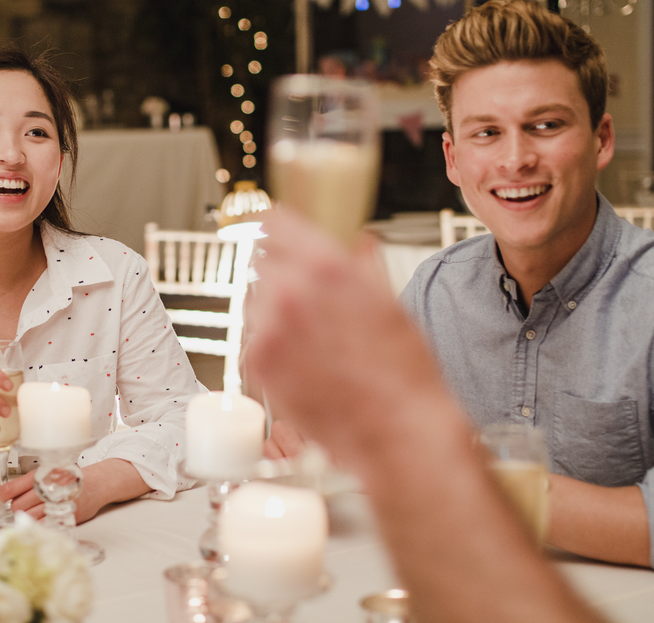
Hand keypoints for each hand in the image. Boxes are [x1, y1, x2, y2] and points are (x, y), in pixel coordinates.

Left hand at [0, 464, 106, 524]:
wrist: (97, 484)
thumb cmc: (68, 479)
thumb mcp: (45, 474)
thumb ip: (21, 485)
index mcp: (41, 475)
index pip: (12, 488)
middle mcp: (48, 488)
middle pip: (18, 506)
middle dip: (14, 510)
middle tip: (17, 509)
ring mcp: (56, 503)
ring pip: (29, 516)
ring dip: (24, 518)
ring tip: (28, 514)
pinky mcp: (65, 517)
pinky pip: (43, 525)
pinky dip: (37, 525)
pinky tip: (38, 522)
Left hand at [245, 211, 442, 456]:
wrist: (397, 431)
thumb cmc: (402, 373)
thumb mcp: (391, 303)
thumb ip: (364, 266)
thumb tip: (360, 244)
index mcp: (326, 266)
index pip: (272, 223)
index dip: (272, 228)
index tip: (270, 233)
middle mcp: (291, 291)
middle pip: (260, 262)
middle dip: (279, 274)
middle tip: (303, 299)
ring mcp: (270, 328)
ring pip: (253, 299)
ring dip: (271, 309)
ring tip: (308, 336)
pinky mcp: (258, 363)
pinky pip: (251, 337)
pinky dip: (268, 343)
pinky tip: (300, 358)